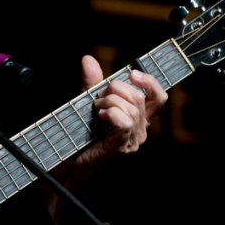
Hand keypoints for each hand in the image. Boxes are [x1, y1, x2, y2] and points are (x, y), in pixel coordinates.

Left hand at [72, 55, 167, 169]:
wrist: (65, 164)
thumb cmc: (77, 137)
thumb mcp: (86, 103)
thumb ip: (92, 83)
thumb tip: (88, 59)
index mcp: (138, 120)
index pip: (159, 97)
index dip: (149, 81)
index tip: (131, 74)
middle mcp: (140, 131)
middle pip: (139, 97)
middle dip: (115, 90)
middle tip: (97, 100)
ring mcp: (132, 141)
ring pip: (132, 107)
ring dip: (109, 102)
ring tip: (95, 111)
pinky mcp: (121, 147)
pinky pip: (124, 121)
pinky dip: (110, 113)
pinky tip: (99, 118)